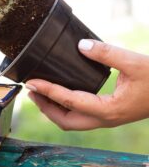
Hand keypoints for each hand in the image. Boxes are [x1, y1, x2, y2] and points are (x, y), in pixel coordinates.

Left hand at [26, 39, 148, 130]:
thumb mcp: (134, 62)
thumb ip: (107, 53)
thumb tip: (81, 45)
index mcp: (108, 110)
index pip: (69, 102)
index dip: (47, 91)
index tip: (31, 82)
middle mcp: (104, 120)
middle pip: (64, 120)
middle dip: (44, 107)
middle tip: (30, 90)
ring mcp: (106, 119)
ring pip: (71, 121)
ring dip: (52, 109)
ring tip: (39, 92)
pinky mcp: (108, 114)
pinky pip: (79, 116)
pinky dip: (64, 107)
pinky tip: (59, 94)